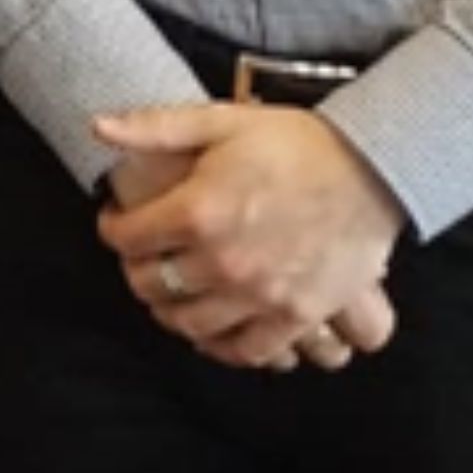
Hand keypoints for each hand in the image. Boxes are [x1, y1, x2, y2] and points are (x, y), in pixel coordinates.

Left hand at [93, 101, 406, 370]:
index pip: (127, 238)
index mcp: (198, 212)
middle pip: (152, 286)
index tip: (118, 222)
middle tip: (144, 259)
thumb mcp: (222, 121)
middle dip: (137, 271)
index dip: (113, 228)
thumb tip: (98, 125)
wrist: (373, 168)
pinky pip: (246, 352)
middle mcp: (224, 261)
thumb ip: (156, 127)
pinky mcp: (296, 317)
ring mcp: (261, 295)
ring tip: (173, 293)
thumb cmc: (296, 143)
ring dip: (171, 311)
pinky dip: (222, 346)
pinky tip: (213, 329)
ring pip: (189, 324)